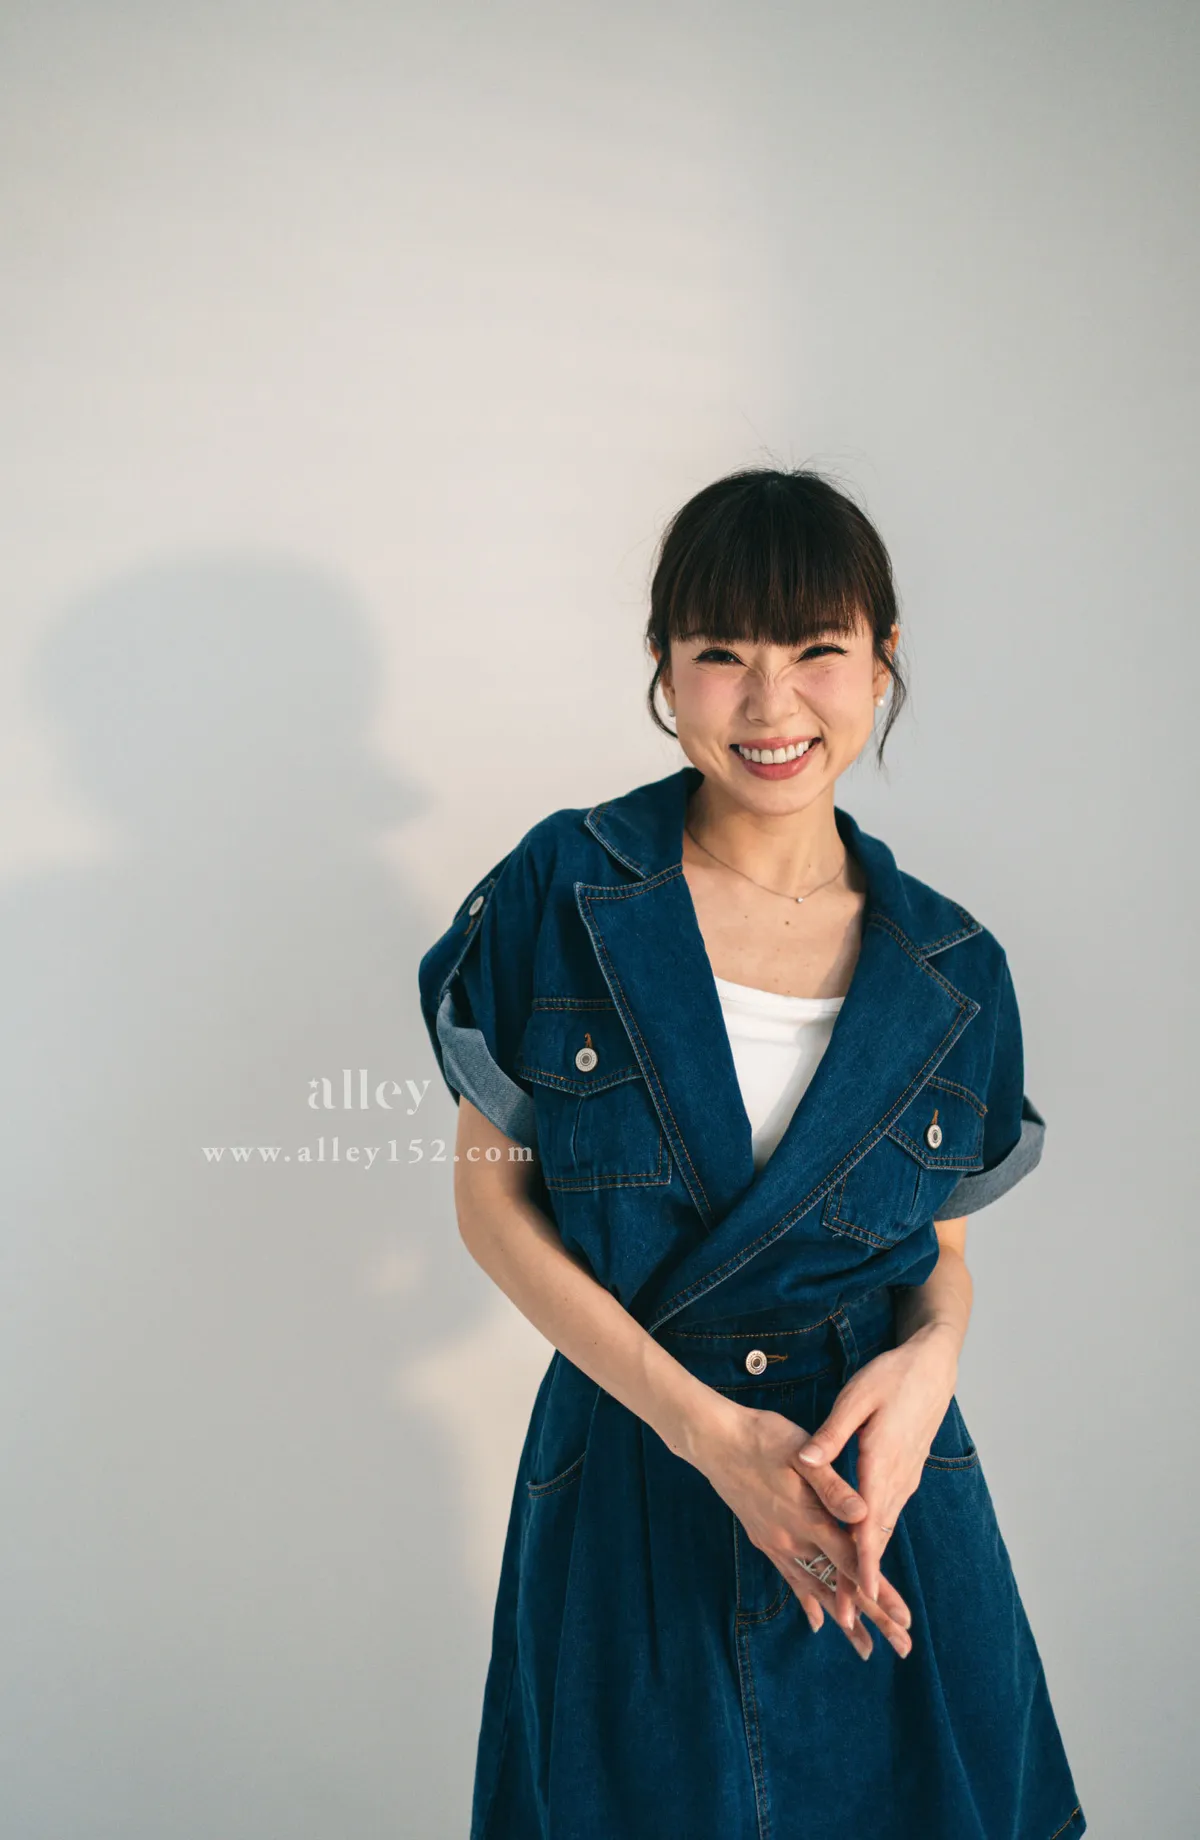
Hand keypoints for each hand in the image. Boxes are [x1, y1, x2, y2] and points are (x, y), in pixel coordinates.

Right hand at [693, 1395, 913, 1661]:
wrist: (713, 1441)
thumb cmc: (763, 1439)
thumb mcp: (802, 1455)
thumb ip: (833, 1487)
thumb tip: (863, 1515)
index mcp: (809, 1520)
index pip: (852, 1565)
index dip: (880, 1594)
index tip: (904, 1621)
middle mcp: (793, 1541)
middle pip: (840, 1588)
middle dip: (873, 1619)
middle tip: (903, 1647)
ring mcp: (777, 1544)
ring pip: (817, 1590)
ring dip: (844, 1620)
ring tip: (865, 1648)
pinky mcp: (766, 1540)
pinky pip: (791, 1579)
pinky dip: (809, 1601)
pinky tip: (818, 1621)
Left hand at [796, 1323, 959, 1602]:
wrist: (934, 1367)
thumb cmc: (893, 1377)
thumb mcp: (857, 1397)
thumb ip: (831, 1433)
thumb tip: (804, 1459)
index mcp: (883, 1463)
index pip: (871, 1524)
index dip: (864, 1563)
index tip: (859, 1596)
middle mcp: (898, 1479)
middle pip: (879, 1539)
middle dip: (867, 1581)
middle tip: (855, 1621)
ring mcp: (904, 1479)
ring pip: (885, 1530)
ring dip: (873, 1566)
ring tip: (861, 1603)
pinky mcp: (904, 1474)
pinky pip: (888, 1516)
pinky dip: (877, 1542)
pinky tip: (866, 1556)